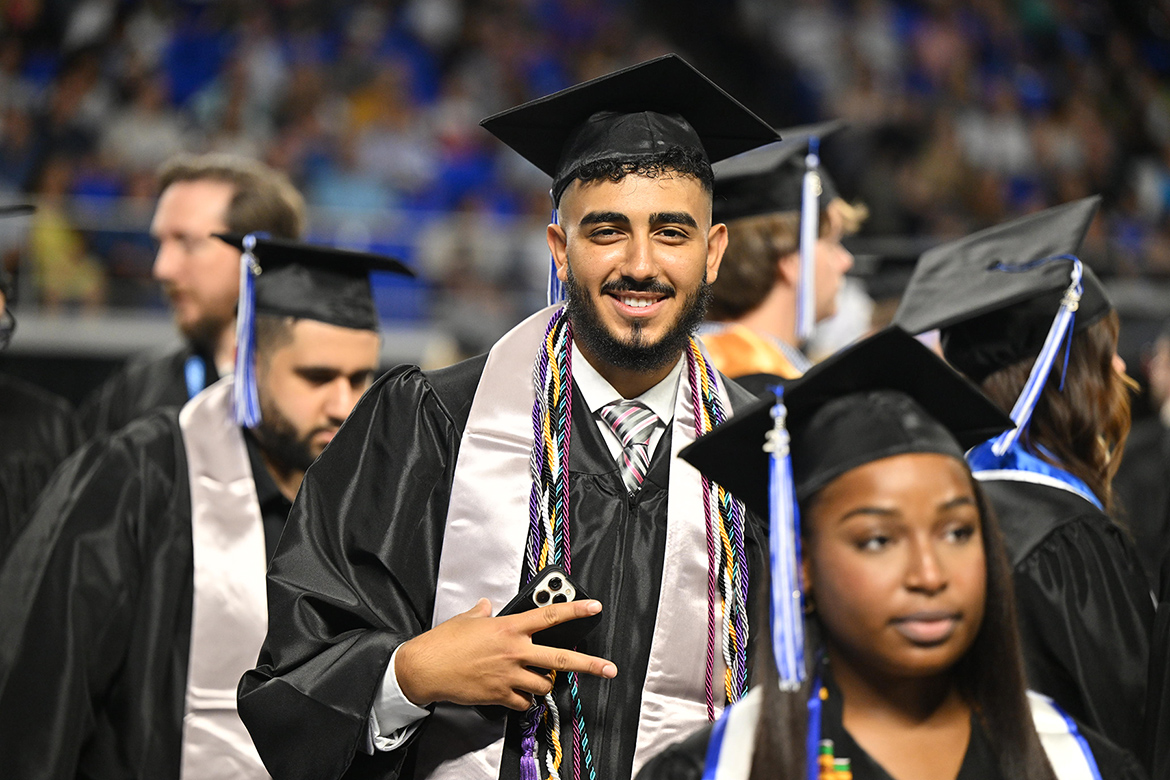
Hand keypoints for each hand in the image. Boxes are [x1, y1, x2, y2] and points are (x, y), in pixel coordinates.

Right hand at [395, 598, 616, 710]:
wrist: (424, 668)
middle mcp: (514, 651)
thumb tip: (487, 607)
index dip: (575, 610)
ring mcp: (509, 675)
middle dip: (589, 664)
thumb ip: (483, 612)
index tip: (594, 608)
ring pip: (543, 684)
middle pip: (561, 658)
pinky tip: (516, 694)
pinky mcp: (499, 695)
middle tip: (608, 668)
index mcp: (509, 627)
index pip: (549, 615)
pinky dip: (523, 699)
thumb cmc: (443, 642)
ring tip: (537, 678)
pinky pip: (523, 701)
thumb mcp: (467, 619)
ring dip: (544, 683)